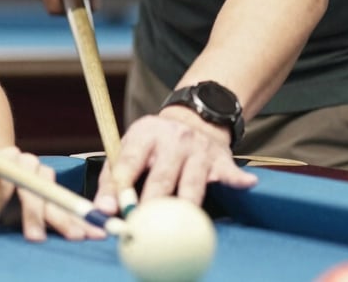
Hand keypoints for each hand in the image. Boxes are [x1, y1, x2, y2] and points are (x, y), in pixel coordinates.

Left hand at [0, 147, 106, 240]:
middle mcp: (32, 165)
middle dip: (33, 214)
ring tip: (76, 237)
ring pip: (54, 198)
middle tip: (33, 238)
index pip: (2, 182)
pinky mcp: (55, 195)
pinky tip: (96, 233)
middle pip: (34, 190)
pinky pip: (68, 207)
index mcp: (10, 157)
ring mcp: (46, 179)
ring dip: (66, 218)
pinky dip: (82, 220)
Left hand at [93, 111, 257, 211]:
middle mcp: (173, 139)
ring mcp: (199, 149)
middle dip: (152, 204)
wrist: (193, 118)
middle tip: (144, 228)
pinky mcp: (221, 160)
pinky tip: (245, 184)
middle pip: (161, 176)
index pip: (130, 160)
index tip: (114, 210)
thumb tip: (101, 211)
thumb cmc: (154, 144)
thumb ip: (112, 178)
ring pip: (193, 183)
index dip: (120, 186)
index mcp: (145, 134)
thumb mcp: (130, 147)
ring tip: (180, 227)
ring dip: (186, 206)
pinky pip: (230, 173)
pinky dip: (238, 180)